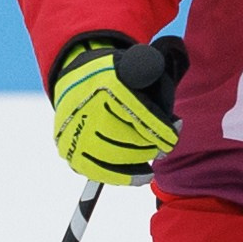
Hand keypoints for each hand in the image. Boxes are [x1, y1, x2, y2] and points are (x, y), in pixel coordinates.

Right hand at [52, 38, 182, 183]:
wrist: (75, 82)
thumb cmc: (114, 78)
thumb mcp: (134, 65)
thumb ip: (155, 80)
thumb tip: (172, 122)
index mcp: (105, 84)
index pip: (139, 114)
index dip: (160, 129)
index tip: (172, 137)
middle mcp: (85, 109)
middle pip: (128, 139)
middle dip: (151, 145)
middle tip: (163, 145)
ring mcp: (75, 133)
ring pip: (116, 157)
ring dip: (140, 160)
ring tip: (153, 155)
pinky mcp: (69, 151)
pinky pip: (100, 172)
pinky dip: (124, 177)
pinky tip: (141, 176)